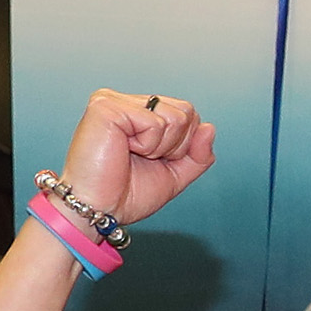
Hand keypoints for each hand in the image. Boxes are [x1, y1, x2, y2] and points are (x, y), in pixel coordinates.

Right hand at [59, 88, 215, 226]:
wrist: (100, 209)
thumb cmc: (127, 193)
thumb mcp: (175, 174)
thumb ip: (197, 154)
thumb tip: (210, 128)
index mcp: (140, 113)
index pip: (189, 115)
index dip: (183, 146)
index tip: (154, 160)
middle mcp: (126, 101)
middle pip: (186, 112)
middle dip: (175, 145)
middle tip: (142, 158)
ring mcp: (114, 101)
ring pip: (176, 116)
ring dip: (160, 147)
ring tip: (132, 154)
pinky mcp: (105, 107)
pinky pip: (155, 122)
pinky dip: (147, 145)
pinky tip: (123, 149)